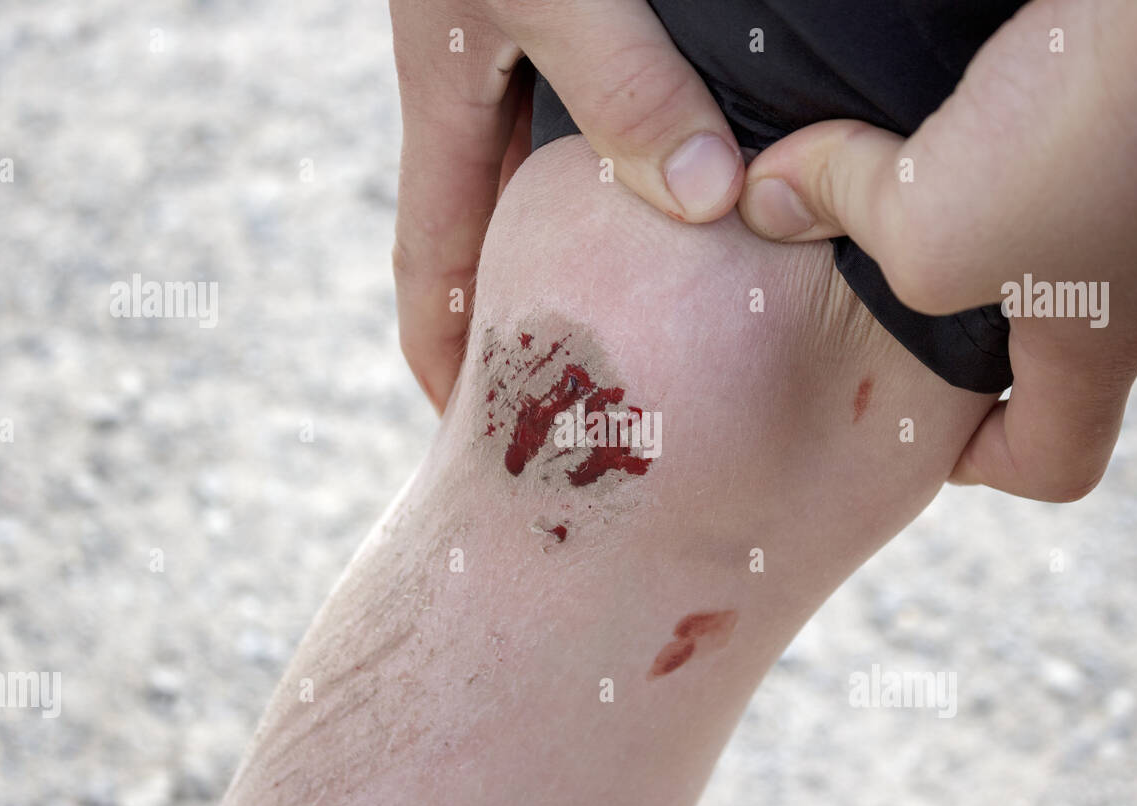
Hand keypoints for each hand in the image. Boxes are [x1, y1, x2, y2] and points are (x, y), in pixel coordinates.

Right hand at [389, 0, 743, 412]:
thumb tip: (705, 200)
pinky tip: (692, 177)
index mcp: (443, 97)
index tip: (470, 431)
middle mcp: (475, 81)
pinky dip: (637, 155)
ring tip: (639, 306)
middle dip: (523, 310)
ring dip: (584, 238)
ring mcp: (518, 41)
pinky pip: (610, 105)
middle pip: (494, 228)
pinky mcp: (569, 4)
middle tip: (578, 388)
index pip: (431, 259)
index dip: (445, 353)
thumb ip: (623, 87)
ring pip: (553, 170)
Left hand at [738, 0, 1136, 499]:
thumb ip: (839, 212)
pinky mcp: (1126, 110)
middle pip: (1028, 340)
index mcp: (1091, 348)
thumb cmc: (1084, 146)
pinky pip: (1034, 146)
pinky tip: (919, 99)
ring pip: (1022, 232)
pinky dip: (972, 132)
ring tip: (869, 180)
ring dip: (946, 208)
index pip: (1055, 462)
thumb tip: (764, 195)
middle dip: (939, 320)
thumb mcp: (931, 223)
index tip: (917, 425)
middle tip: (862, 282)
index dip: (980, 464)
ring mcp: (1133, 191)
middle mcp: (1122, 275)